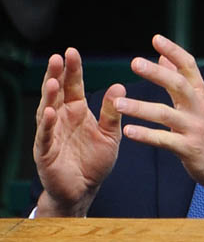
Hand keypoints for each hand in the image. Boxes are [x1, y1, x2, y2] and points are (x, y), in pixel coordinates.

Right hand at [33, 48, 123, 216]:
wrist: (84, 189)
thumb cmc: (95, 160)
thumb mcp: (110, 134)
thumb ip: (112, 112)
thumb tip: (119, 85)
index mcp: (76, 111)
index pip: (72, 86)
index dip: (72, 69)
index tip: (72, 51)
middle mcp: (61, 119)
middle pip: (56, 93)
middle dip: (56, 75)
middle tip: (58, 57)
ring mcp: (50, 134)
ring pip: (47, 111)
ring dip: (49, 96)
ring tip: (52, 81)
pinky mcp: (46, 152)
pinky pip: (45, 136)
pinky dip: (47, 125)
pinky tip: (49, 113)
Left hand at [113, 34, 203, 202]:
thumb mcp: (199, 105)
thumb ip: (181, 81)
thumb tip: (163, 57)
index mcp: (201, 96)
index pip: (189, 68)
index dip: (174, 51)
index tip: (156, 38)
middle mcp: (199, 109)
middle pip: (179, 85)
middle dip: (157, 73)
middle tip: (134, 62)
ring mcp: (195, 129)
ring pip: (166, 114)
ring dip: (140, 107)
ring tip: (117, 103)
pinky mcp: (189, 149)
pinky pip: (165, 140)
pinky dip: (146, 136)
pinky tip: (129, 132)